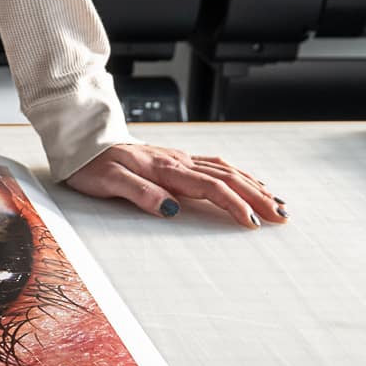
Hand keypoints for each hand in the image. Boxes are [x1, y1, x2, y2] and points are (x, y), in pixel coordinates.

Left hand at [63, 142, 287, 226]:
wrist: (84, 142)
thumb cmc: (93, 165)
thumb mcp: (109, 182)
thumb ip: (141, 194)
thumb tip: (171, 208)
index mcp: (166, 169)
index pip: (211, 187)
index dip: (234, 205)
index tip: (253, 223)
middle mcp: (179, 161)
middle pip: (229, 178)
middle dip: (258, 198)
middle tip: (282, 217)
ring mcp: (180, 158)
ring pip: (227, 170)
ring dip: (254, 186)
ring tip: (277, 202)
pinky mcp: (177, 159)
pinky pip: (216, 165)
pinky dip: (239, 175)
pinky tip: (250, 181)